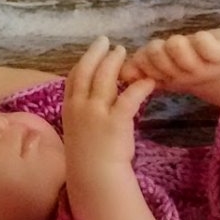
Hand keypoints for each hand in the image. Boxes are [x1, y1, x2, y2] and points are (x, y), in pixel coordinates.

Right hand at [62, 37, 154, 168]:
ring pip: (106, 79)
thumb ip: (82, 115)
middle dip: (98, 54)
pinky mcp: (115, 121)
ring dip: (116, 62)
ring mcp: (97, 113)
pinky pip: (129, 97)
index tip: (93, 50)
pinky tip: (149, 80)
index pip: (75, 77)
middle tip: (108, 42)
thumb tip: (91, 104)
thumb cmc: (87, 159)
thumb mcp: (77, 132)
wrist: (94, 177)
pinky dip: (140, 86)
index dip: (85, 60)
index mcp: (70, 109)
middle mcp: (80, 107)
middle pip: (88, 71)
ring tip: (124, 52)